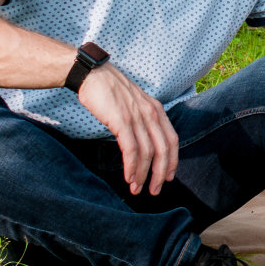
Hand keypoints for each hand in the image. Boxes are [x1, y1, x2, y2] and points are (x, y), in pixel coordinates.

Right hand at [75, 64, 179, 195]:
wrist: (92, 74)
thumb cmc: (111, 91)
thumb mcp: (135, 104)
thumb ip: (144, 121)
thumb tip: (146, 144)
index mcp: (157, 110)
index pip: (172, 140)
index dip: (172, 161)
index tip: (169, 177)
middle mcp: (151, 113)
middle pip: (163, 150)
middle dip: (161, 174)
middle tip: (154, 191)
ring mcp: (137, 116)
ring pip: (147, 153)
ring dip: (142, 174)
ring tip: (136, 188)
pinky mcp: (121, 120)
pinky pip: (131, 149)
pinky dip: (131, 166)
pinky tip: (128, 177)